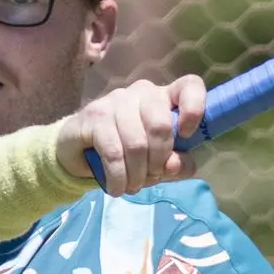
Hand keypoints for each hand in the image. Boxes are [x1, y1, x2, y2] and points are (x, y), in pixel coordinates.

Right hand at [56, 76, 206, 196]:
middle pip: (161, 125)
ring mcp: (117, 100)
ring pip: (137, 143)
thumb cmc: (128, 152)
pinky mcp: (94, 115)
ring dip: (137, 175)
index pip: (190, 86)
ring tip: (132, 187)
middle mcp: (143, 92)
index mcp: (165, 97)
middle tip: (152, 176)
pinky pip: (113, 152)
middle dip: (158, 161)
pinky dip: (118, 177)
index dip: (194, 109)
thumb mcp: (158, 162)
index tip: (187, 135)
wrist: (79, 149)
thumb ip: (175, 164)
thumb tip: (174, 166)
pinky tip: (117, 188)